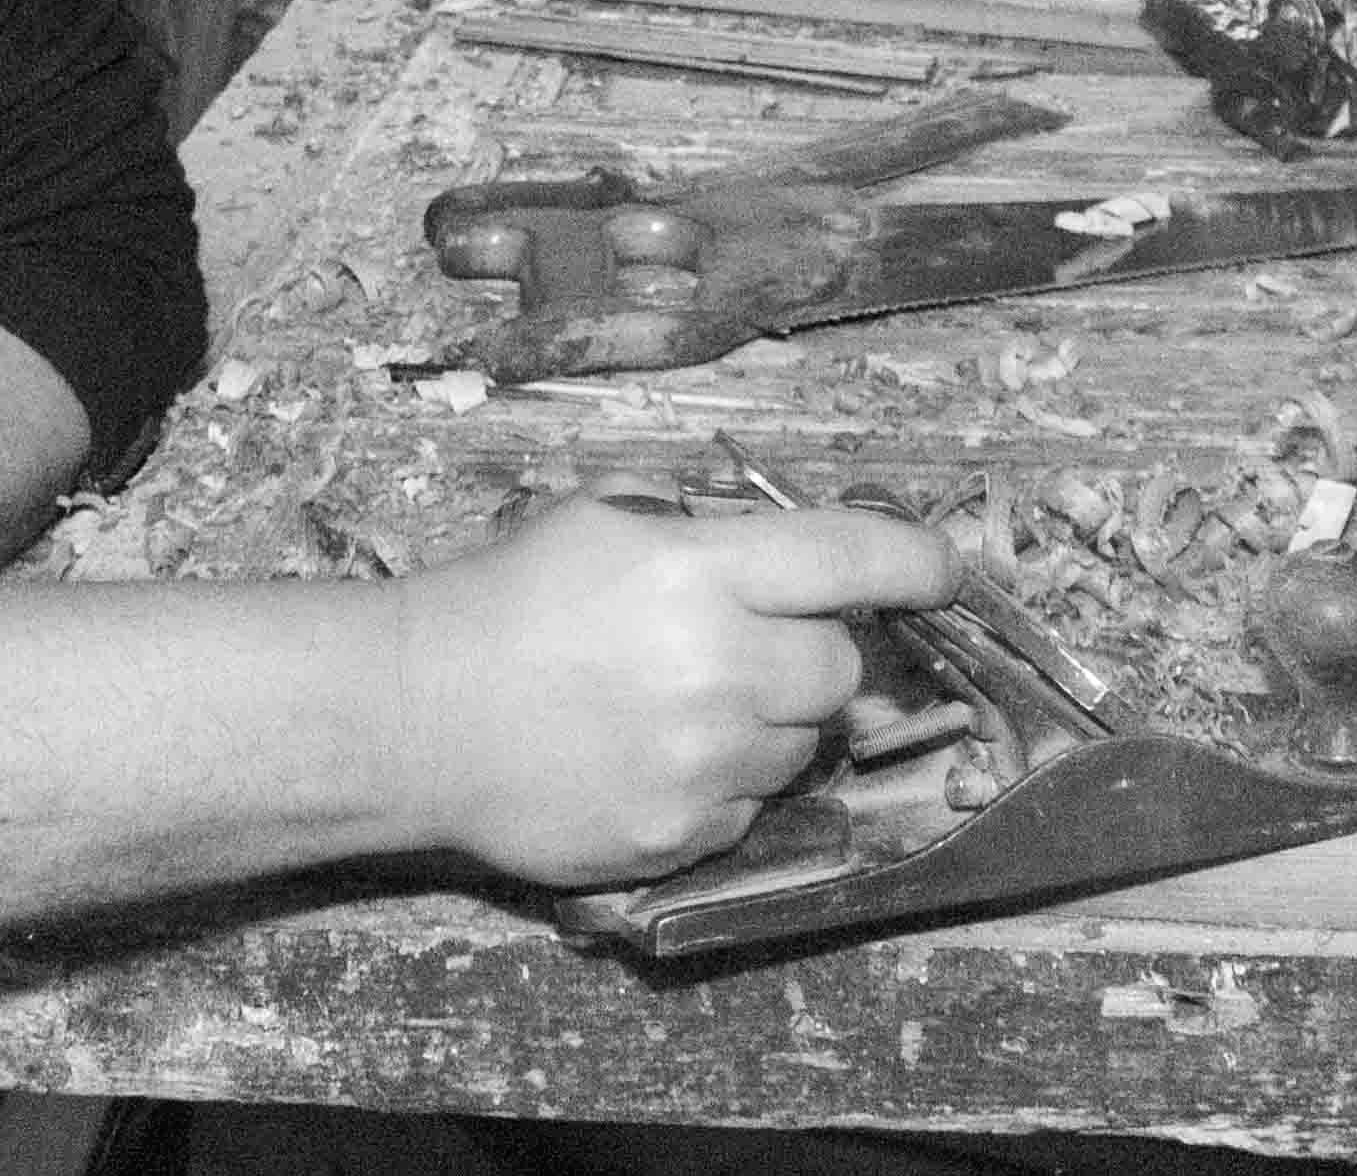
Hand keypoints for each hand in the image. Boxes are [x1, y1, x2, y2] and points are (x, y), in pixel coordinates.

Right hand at [383, 497, 963, 887]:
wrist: (413, 716)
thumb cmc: (503, 601)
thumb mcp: (600, 522)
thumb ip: (703, 536)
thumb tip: (790, 560)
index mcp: (698, 570)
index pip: (851, 557)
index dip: (914, 561)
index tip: (943, 570)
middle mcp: (717, 666)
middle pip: (840, 668)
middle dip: (809, 653)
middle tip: (744, 648)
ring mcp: (703, 761)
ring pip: (801, 746)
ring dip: (766, 724)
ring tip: (677, 708)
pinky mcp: (682, 834)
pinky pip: (750, 809)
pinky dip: (721, 786)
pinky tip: (650, 757)